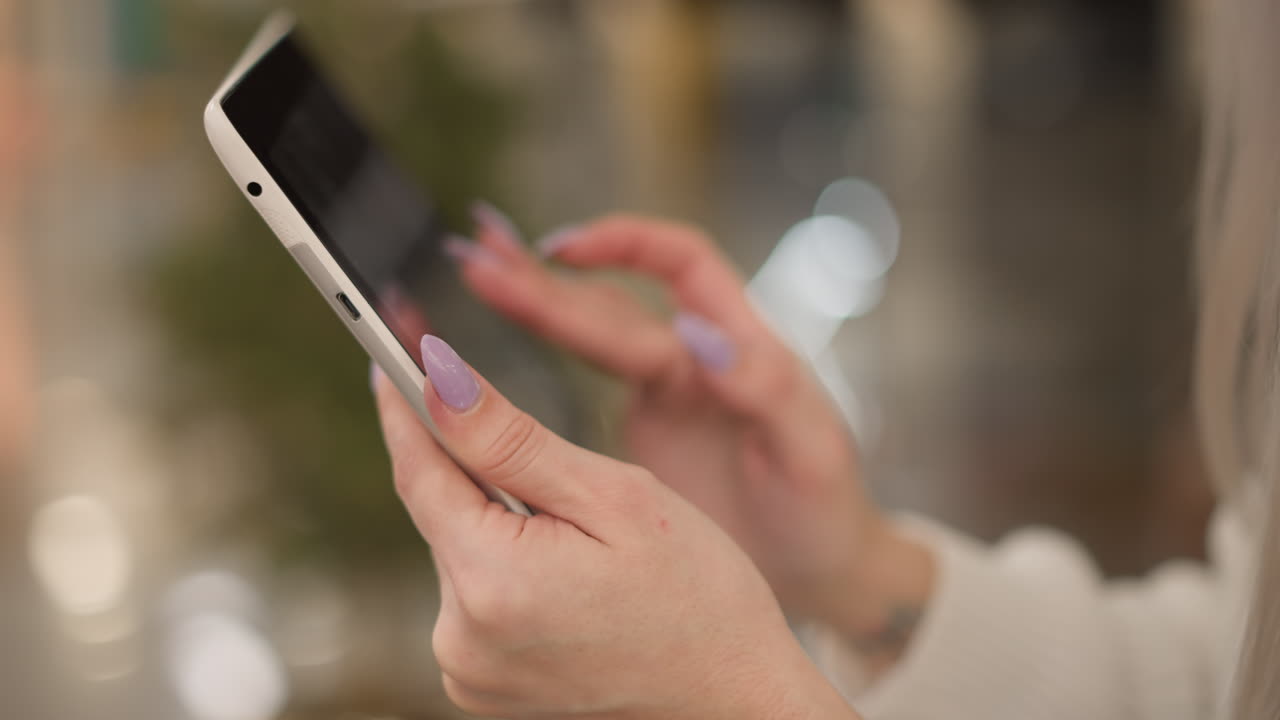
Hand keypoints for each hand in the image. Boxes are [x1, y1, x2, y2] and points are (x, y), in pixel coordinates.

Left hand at [372, 336, 858, 719]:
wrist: (732, 697)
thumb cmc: (697, 595)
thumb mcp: (613, 496)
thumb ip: (509, 438)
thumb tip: (434, 377)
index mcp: (492, 582)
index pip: (419, 469)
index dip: (405, 405)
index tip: (391, 350)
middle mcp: (460, 638)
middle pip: (443, 511)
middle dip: (484, 471)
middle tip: (556, 467)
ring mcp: (467, 670)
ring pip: (463, 550)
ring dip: (501, 522)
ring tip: (584, 540)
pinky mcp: (480, 685)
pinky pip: (477, 596)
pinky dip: (508, 567)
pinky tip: (569, 575)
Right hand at [447, 207, 931, 649]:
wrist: (822, 575)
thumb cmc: (826, 515)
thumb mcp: (812, 453)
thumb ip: (764, 388)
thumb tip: (698, 334)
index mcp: (742, 345)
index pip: (682, 262)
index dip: (627, 243)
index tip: (566, 246)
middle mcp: (695, 358)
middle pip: (613, 298)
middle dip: (546, 277)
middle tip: (475, 259)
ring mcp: (665, 394)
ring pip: (589, 331)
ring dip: (530, 301)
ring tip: (469, 269)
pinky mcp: (641, 432)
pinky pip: (582, 378)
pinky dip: (537, 355)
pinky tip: (492, 347)